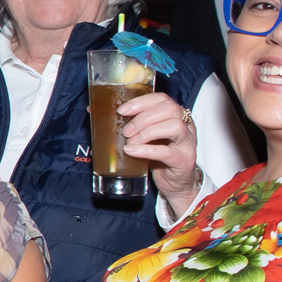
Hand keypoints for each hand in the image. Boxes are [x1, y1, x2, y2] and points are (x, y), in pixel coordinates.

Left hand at [119, 92, 199, 212]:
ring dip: (146, 131)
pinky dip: (146, 150)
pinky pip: (167, 152)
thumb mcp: (145, 137)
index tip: (122, 110)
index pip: (161, 99)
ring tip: (130, 141)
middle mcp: (185, 125)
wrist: (175, 183)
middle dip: (143, 117)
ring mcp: (187, 143)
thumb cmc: (158, 156)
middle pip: (169, 109)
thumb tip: (93, 111)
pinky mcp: (184, 161)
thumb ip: (129, 124)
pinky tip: (132, 151)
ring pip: (173, 126)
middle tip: (126, 130)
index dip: (141, 102)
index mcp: (175, 115)